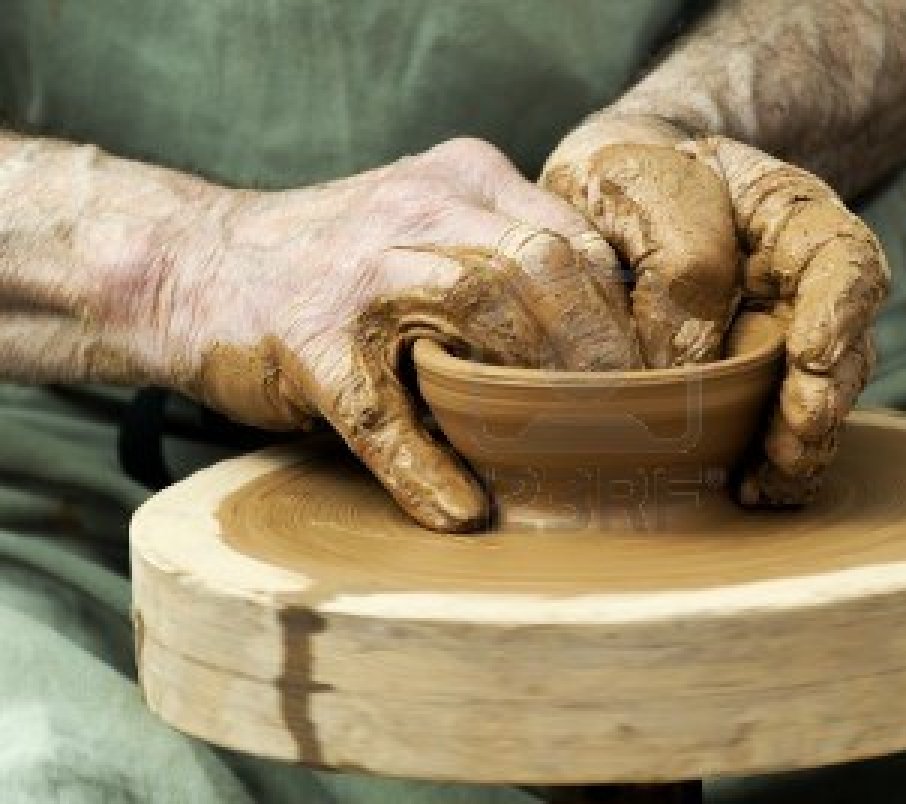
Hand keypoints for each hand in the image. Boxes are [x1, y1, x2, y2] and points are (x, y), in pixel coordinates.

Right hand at [148, 138, 641, 530]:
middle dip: (605, 350)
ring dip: (540, 393)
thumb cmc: (334, 266)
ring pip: (479, 308)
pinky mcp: (309, 344)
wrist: (190, 266)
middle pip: (546, 264)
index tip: (663, 378)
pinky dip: (426, 468)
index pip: (579, 239)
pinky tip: (459, 512)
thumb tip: (616, 351)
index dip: (630, 316)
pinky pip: (383, 413)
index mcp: (464, 180)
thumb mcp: (431, 231)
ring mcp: (360, 273)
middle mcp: (419, 208)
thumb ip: (511, 263)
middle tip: (642, 424)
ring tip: (582, 456)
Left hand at [542, 112, 887, 503]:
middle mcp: (798, 286)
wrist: (603, 193)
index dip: (840, 307)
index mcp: (789, 218)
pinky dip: (770, 466)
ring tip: (770, 476)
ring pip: (817, 399)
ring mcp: (777, 341)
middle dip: (825, 396)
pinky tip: (748, 489)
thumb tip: (686, 367)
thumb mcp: (635, 180)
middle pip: (843, 345)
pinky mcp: (745, 388)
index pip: (842, 257)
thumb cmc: (624, 175)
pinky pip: (775, 431)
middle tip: (797, 432)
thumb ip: (675, 256)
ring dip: (801, 443)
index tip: (811, 350)